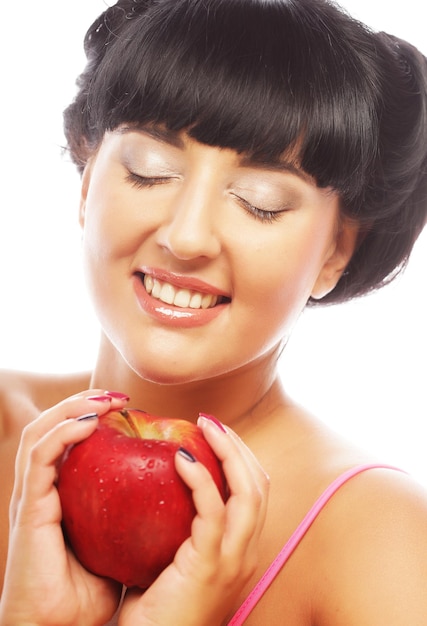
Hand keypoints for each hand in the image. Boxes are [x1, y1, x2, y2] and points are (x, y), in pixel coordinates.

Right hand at [0, 391, 128, 625]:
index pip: (67, 443)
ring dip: (72, 407)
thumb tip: (171, 502)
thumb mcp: (117, 548)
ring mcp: (32, 496)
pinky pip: (40, 457)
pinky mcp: (28, 508)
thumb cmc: (87, 597)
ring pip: (39, 432)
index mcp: (58, 496)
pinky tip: (91, 422)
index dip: (92, 417)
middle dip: (83, 402)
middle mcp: (42, 490)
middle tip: (119, 396)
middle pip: (51, 427)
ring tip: (105, 399)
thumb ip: (133, 522)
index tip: (128, 407)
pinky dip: (63, 432)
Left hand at [119, 415, 269, 625]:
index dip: (240, 458)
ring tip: (203, 427)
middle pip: (259, 484)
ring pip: (248, 492)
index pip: (255, 493)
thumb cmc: (154, 610)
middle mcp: (245, 553)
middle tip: (209, 422)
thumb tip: (157, 483)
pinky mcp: (210, 566)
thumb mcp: (174, 561)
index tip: (215, 433)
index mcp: (240, 551)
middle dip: (238, 446)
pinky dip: (201, 478)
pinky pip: (212, 511)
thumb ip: (177, 526)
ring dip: (228, 452)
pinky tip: (182, 458)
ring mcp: (233, 561)